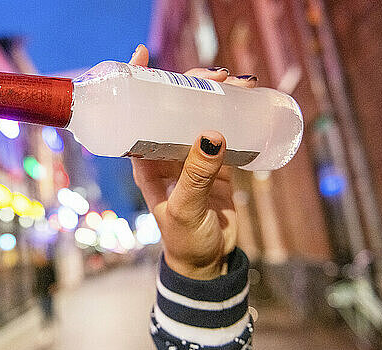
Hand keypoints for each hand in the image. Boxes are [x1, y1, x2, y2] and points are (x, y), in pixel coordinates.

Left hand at [128, 44, 257, 279]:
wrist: (209, 261)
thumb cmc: (185, 241)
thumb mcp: (184, 210)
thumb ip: (196, 177)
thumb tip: (212, 135)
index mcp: (146, 161)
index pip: (136, 115)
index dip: (138, 84)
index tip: (143, 55)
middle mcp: (165, 153)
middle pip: (172, 107)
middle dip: (189, 84)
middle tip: (214, 74)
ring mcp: (191, 156)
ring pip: (199, 114)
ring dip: (215, 94)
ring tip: (238, 82)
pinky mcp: (216, 163)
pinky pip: (222, 129)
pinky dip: (233, 113)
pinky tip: (245, 98)